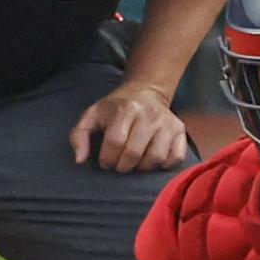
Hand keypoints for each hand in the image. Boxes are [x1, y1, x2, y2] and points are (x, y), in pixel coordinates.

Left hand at [71, 82, 194, 171]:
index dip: (107, 158)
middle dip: (122, 165)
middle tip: (119, 163)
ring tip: (135, 161)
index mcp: (126, 109)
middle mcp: (149, 115)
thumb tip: (80, 160)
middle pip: (134, 153)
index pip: (115, 143)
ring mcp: (167, 123)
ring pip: (155, 158)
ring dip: (142, 167)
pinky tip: (152, 159)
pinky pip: (176, 157)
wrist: (145, 92)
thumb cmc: (115, 108)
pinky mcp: (180, 130)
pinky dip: (164, 164)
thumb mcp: (92, 115)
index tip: (105, 160)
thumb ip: (79, 136)